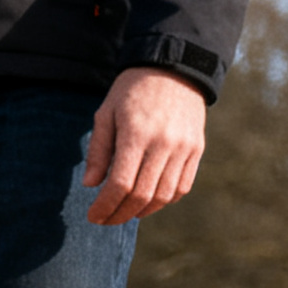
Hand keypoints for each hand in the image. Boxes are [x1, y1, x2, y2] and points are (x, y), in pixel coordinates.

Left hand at [83, 67, 207, 224]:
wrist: (174, 68)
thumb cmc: (132, 91)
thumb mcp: (106, 113)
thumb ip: (98, 150)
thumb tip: (90, 185)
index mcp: (136, 134)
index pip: (120, 184)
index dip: (105, 206)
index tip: (93, 216)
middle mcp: (163, 143)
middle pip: (142, 195)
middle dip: (120, 214)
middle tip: (105, 220)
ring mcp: (184, 148)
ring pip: (164, 195)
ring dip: (142, 211)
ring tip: (125, 213)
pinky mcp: (197, 149)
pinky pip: (183, 187)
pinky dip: (165, 200)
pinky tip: (148, 202)